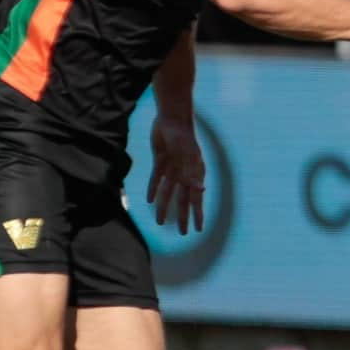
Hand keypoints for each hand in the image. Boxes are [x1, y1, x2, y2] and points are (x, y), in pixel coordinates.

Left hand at [147, 117, 206, 233]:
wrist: (172, 117)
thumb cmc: (183, 135)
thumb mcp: (188, 155)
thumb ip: (193, 173)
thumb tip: (200, 190)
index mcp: (194, 173)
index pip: (196, 198)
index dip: (197, 214)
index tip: (198, 229)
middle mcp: (185, 173)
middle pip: (182, 199)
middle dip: (182, 216)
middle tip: (182, 232)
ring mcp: (172, 167)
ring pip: (167, 192)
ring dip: (163, 206)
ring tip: (159, 222)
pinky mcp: (160, 161)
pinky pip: (156, 179)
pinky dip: (153, 189)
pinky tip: (148, 200)